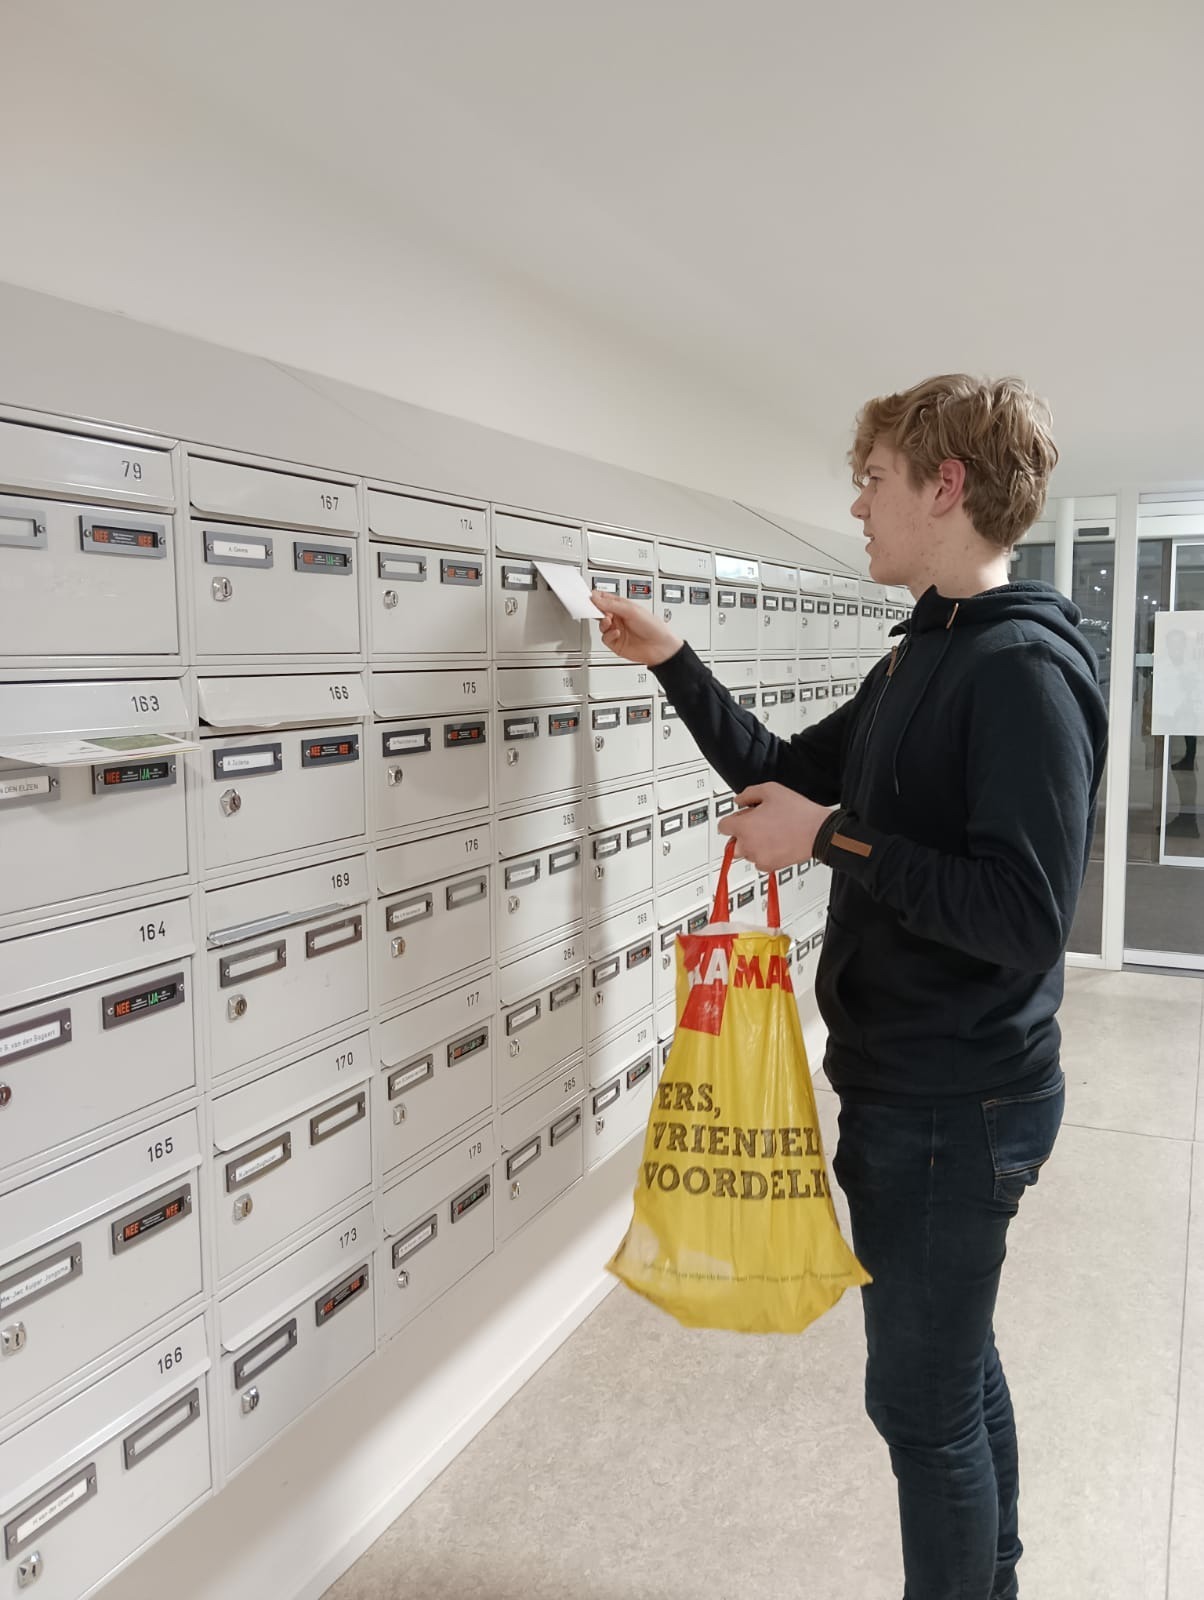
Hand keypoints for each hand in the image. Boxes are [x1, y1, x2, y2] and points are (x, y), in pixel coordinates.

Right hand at [591, 590, 682, 667]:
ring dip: (603, 622)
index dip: (597, 597)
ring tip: (609, 621)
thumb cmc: (653, 627)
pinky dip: (609, 635)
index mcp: (623, 606)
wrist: (660, 647)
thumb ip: (612, 604)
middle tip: (595, 609)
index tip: (590, 597)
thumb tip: (596, 598)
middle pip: (600, 611)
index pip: (605, 598)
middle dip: (597, 610)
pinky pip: (605, 638)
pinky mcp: (615, 643)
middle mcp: (619, 618)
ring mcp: (616, 630)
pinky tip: (617, 633)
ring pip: (601, 625)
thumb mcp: (631, 610)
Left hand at [718, 783, 834, 871]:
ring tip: (772, 831)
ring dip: (754, 844)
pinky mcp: (770, 866)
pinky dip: (765, 854)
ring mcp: (759, 858)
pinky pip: (760, 861)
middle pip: (732, 843)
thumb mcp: (771, 790)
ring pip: (747, 853)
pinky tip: (777, 841)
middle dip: (741, 835)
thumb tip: (739, 800)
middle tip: (758, 824)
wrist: (818, 832)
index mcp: (744, 827)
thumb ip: (748, 794)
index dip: (732, 820)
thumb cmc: (798, 813)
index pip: (722, 827)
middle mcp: (748, 845)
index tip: (739, 818)